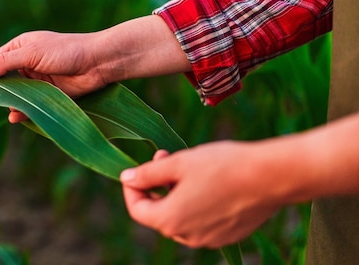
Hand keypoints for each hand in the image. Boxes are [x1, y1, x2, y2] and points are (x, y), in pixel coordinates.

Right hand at [0, 16, 190, 122]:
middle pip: (2, 80)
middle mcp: (26, 64)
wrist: (97, 63)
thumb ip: (6, 63)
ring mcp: (36, 81)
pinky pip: (29, 105)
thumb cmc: (65, 50)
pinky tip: (15, 117)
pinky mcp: (48, 96)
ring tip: (2, 109)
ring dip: (8, 102)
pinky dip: (22, 112)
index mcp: (20, 48)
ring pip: (15, 95)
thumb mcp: (31, 53)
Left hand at [120, 142, 281, 247]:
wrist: (270, 176)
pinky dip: (196, 202)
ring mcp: (208, 239)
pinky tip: (210, 181)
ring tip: (190, 167)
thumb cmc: (222, 166)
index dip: (132, 187)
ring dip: (176, 193)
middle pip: (159, 213)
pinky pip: (201, 220)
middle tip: (166, 157)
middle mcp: (187, 237)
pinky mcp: (227, 235)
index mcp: (170, 220)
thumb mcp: (178, 163)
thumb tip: (126, 178)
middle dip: (156, 185)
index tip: (138, 167)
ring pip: (180, 216)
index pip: (137, 208)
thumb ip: (148, 173)